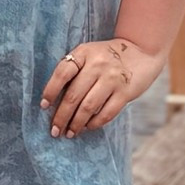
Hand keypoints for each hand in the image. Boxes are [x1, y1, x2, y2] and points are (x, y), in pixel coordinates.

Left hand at [40, 37, 161, 136]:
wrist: (141, 51)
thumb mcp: (88, 54)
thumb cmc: (106, 56)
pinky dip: (94, 124)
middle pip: (73, 95)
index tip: (44, 106)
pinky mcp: (125, 92)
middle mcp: (97, 65)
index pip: (62, 73)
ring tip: (69, 133)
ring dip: (76, 124)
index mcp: (84, 53)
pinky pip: (106, 113)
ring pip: (88, 107)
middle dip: (61, 116)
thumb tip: (54, 101)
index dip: (50, 91)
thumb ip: (74, 71)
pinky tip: (87, 127)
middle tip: (54, 130)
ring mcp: (112, 79)